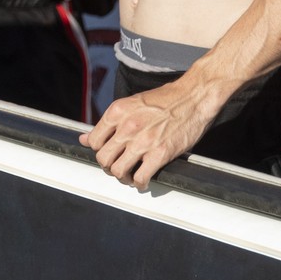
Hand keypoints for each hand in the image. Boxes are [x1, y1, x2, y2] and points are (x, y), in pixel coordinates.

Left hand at [80, 80, 217, 189]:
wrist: (193, 96)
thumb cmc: (166, 99)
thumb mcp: (131, 104)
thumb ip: (110, 123)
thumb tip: (86, 138)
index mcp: (117, 112)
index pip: (94, 141)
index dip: (99, 151)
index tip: (108, 153)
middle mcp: (127, 127)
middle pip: (103, 159)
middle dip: (109, 167)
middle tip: (118, 166)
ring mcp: (143, 141)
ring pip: (118, 171)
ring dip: (123, 177)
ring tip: (130, 175)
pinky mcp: (160, 153)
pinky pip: (140, 177)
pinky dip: (140, 183)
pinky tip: (144, 180)